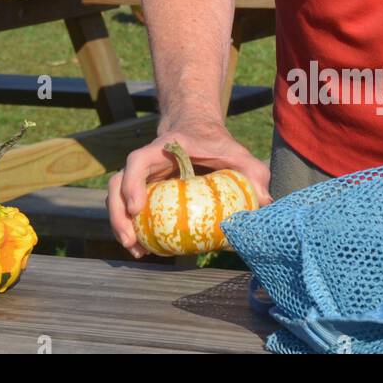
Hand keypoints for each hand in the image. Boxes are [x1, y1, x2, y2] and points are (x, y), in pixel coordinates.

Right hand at [106, 120, 270, 258]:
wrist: (198, 131)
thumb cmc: (216, 143)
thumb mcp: (236, 152)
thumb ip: (252, 171)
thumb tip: (265, 202)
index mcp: (163, 148)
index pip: (138, 160)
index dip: (132, 183)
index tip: (136, 207)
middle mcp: (146, 162)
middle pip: (117, 183)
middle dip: (118, 213)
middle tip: (131, 241)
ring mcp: (141, 177)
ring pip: (117, 198)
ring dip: (120, 225)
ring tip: (137, 251)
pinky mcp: (143, 190)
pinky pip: (129, 209)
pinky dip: (132, 229)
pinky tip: (146, 250)